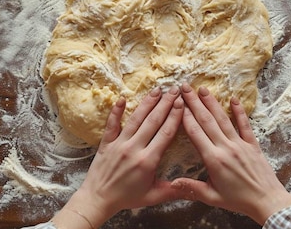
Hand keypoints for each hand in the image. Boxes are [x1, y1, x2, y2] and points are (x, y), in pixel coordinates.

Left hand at [52, 86, 183, 228]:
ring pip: (136, 119)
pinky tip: (122, 98)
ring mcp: (119, 144)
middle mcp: (134, 148)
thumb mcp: (153, 196)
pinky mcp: (106, 142)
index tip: (182, 103)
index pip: (165, 133)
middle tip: (174, 90)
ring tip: (157, 90)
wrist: (98, 199)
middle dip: (165, 103)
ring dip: (147, 103)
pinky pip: (112, 124)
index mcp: (148, 160)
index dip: (175, 116)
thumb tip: (192, 188)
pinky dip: (116, 111)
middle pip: (153, 121)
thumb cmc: (126, 198)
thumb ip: (173, 191)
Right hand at [171, 83, 290, 224]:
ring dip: (212, 103)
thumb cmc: (239, 201)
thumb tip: (172, 184)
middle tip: (185, 88)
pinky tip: (234, 99)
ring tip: (203, 89)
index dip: (185, 117)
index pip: (196, 133)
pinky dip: (239, 111)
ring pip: (223, 119)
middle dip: (194, 103)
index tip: (177, 104)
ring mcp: (240, 144)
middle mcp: (226, 148)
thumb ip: (192, 188)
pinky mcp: (252, 144)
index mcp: (214, 160)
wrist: (267, 201)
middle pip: (207, 121)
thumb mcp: (212, 197)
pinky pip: (245, 125)